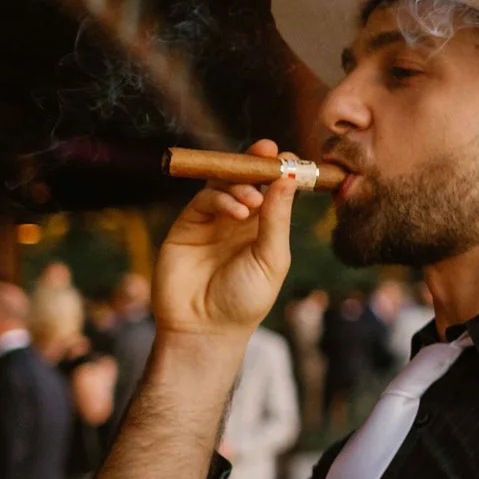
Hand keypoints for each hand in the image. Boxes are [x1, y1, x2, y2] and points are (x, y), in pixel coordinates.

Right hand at [155, 139, 297, 340]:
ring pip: (225, 184)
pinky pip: (204, 200)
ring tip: (252, 201)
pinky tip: (236, 213)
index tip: (291, 158)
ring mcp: (212, 221)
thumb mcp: (271, 258)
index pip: (275, 190)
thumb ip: (277, 220)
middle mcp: (239, 220)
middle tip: (269, 151)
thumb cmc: (245, 299)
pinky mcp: (187, 225)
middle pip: (249, 179)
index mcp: (266, 228)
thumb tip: (288, 180)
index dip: (282, 172)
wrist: (205, 327)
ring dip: (241, 183)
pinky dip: (221, 198)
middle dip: (259, 162)